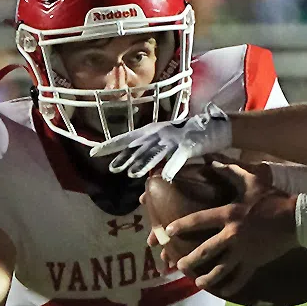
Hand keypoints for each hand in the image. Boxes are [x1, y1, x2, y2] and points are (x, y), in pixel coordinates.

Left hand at [91, 106, 231, 180]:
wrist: (213, 127)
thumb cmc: (186, 137)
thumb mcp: (165, 144)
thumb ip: (151, 155)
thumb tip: (136, 171)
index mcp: (151, 130)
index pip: (126, 138)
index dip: (110, 145)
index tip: (93, 153)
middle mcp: (158, 133)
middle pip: (137, 147)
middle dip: (124, 158)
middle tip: (112, 169)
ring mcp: (173, 139)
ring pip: (155, 152)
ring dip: (143, 163)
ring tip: (132, 174)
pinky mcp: (188, 146)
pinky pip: (177, 159)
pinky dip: (171, 167)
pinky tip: (165, 178)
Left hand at [157, 162, 298, 293]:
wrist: (297, 218)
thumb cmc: (273, 198)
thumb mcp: (252, 179)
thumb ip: (230, 170)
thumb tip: (212, 159)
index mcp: (230, 214)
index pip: (199, 220)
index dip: (182, 225)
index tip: (168, 230)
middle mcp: (233, 235)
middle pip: (206, 251)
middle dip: (190, 259)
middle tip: (179, 265)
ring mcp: (244, 251)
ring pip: (221, 269)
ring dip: (207, 278)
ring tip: (197, 283)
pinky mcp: (255, 262)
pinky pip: (241, 277)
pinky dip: (232, 286)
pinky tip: (223, 291)